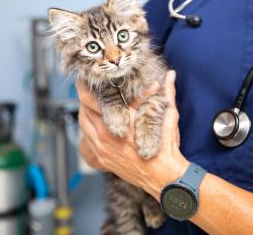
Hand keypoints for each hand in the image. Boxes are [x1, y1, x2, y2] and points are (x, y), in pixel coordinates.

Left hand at [76, 71, 188, 198]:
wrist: (163, 178)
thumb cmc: (166, 149)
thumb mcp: (169, 117)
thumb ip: (167, 93)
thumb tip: (170, 75)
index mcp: (122, 121)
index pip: (93, 99)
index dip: (85, 87)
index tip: (84, 78)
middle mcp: (107, 134)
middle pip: (84, 109)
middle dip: (85, 97)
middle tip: (88, 89)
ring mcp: (102, 148)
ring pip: (82, 124)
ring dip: (84, 112)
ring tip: (90, 104)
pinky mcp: (101, 159)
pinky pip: (85, 139)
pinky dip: (86, 128)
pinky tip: (93, 123)